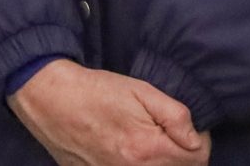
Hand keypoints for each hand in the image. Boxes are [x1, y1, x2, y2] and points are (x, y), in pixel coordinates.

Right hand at [7, 60, 208, 165]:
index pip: (197, 160)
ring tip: (150, 143)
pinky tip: (132, 153)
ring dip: (163, 163)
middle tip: (171, 134)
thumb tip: (196, 137)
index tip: (186, 127)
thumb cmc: (96, 91)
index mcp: (146, 149)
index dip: (198, 140)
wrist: (51, 100)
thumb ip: (174, 115)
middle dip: (183, 156)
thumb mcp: (140, 90)